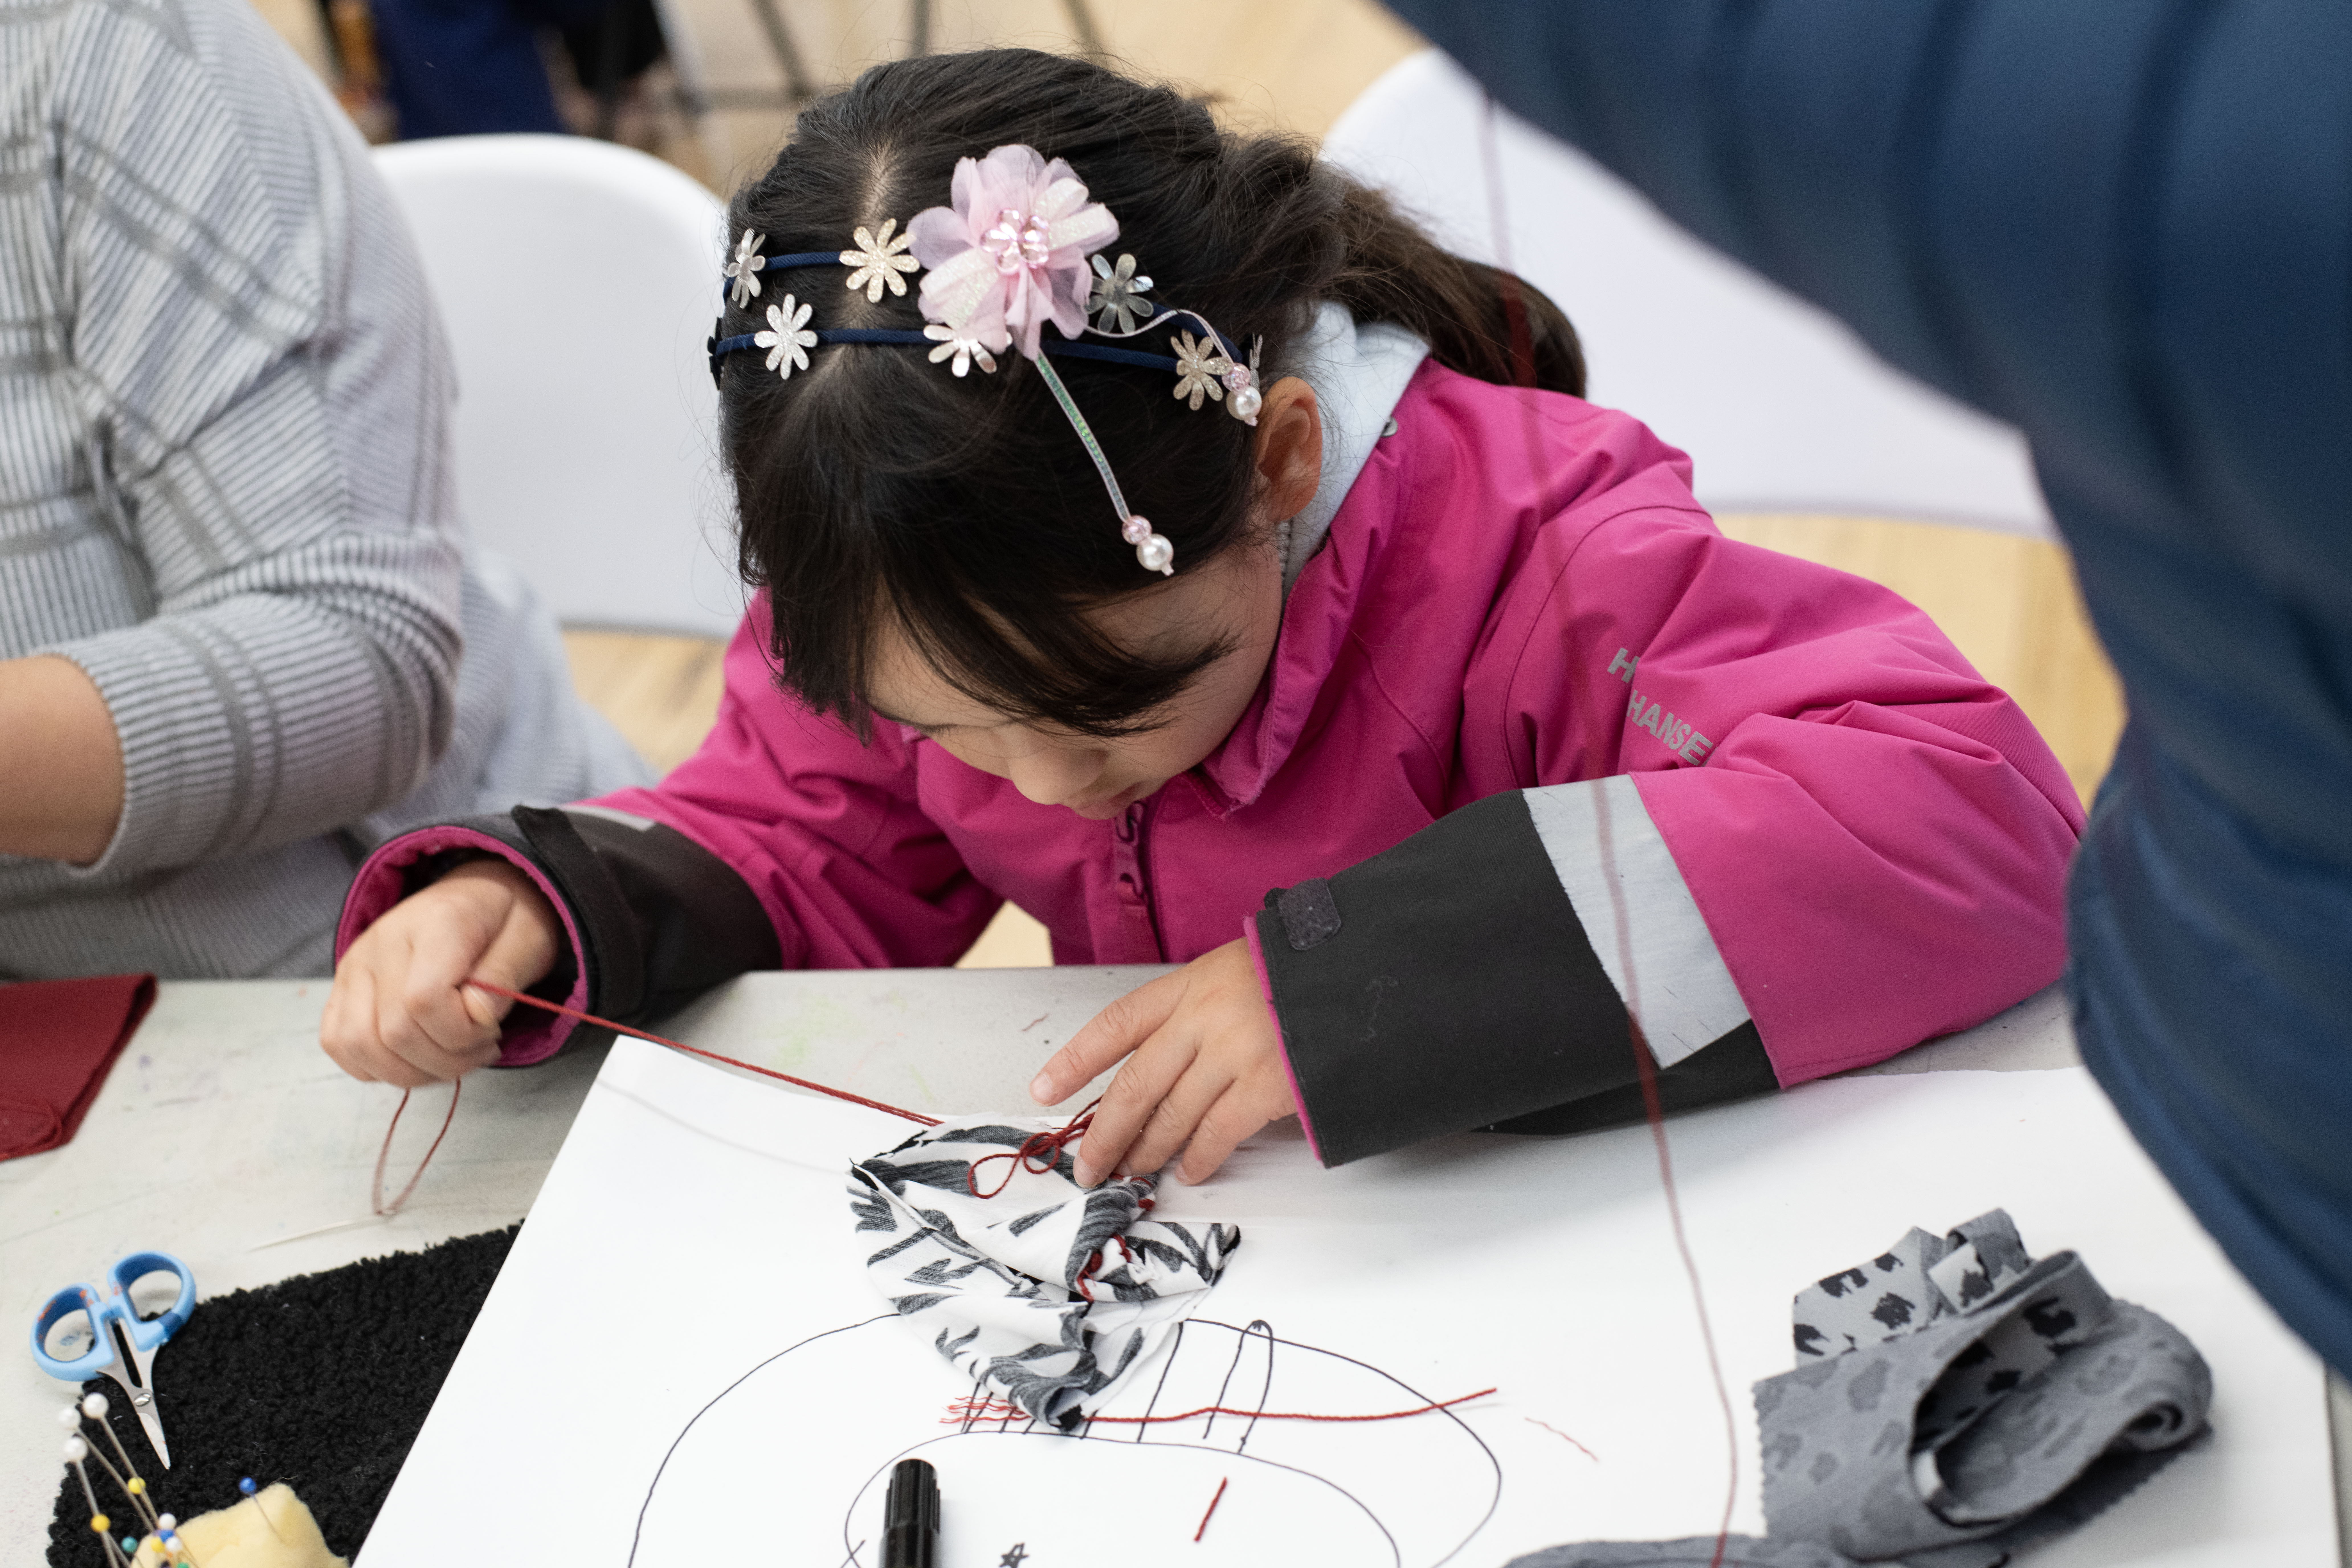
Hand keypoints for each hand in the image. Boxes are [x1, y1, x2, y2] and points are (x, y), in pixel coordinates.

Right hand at [320, 859, 560, 1086]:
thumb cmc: (505, 923)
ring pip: (358, 1044)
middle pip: (392, 1032)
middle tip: (480, 1048)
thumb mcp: (529, 940)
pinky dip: (375, 1066)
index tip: (492, 1030)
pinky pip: (337, 1042)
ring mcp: (355, 965)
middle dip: (445, 1060)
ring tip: (451, 1058)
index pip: (424, 1000)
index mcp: (435, 923)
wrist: (477, 897)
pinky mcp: (343, 986)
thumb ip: (504, 978)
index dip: (461, 1033)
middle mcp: (382, 942)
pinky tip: (415, 1058)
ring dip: (411, 1071)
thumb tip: (476, 1017)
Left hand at [1029, 938, 1297, 1186]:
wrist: (1360, 976)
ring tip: (1132, 1172)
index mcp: (1189, 986)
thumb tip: (1159, 1067)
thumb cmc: (1297, 976)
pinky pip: (1217, 1133)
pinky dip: (1197, 1158)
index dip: (1074, 1061)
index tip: (1043, 1090)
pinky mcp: (1266, 1086)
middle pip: (1134, 1086)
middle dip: (1105, 1134)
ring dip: (1146, 1152)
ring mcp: (1233, 1053)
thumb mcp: (1233, 973)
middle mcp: (1202, 1018)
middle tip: (1087, 1166)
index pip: (1114, 1026)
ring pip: (1170, 1116)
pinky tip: (1187, 1171)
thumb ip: (1194, 1011)